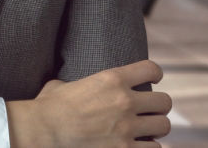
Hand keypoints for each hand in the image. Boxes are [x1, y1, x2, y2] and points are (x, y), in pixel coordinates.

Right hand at [7, 60, 170, 146]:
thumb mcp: (65, 85)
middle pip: (164, 101)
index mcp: (111, 79)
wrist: (43, 131)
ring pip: (163, 126)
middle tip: (149, 110)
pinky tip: (140, 145)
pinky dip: (149, 147)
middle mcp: (125, 101)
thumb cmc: (48, 107)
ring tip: (147, 130)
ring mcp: (127, 128)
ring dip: (156, 128)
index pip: (151, 69)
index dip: (155, 73)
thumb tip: (75, 87)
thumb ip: (81, 85)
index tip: (154, 79)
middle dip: (158, 106)